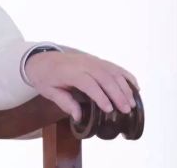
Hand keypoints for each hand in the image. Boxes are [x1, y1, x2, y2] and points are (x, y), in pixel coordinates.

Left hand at [24, 50, 138, 121]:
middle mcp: (83, 63)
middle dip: (117, 94)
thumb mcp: (49, 92)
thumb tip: (78, 117)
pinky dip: (126, 76)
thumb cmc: (45, 77)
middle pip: (104, 76)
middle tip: (126, 110)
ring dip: (124, 87)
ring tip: (132, 103)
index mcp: (69, 71)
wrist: (42, 59)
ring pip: (112, 71)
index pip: (88, 82)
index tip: (109, 109)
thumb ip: (64, 103)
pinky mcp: (97, 60)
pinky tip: (135, 87)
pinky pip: (114, 66)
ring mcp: (91, 60)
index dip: (100, 96)